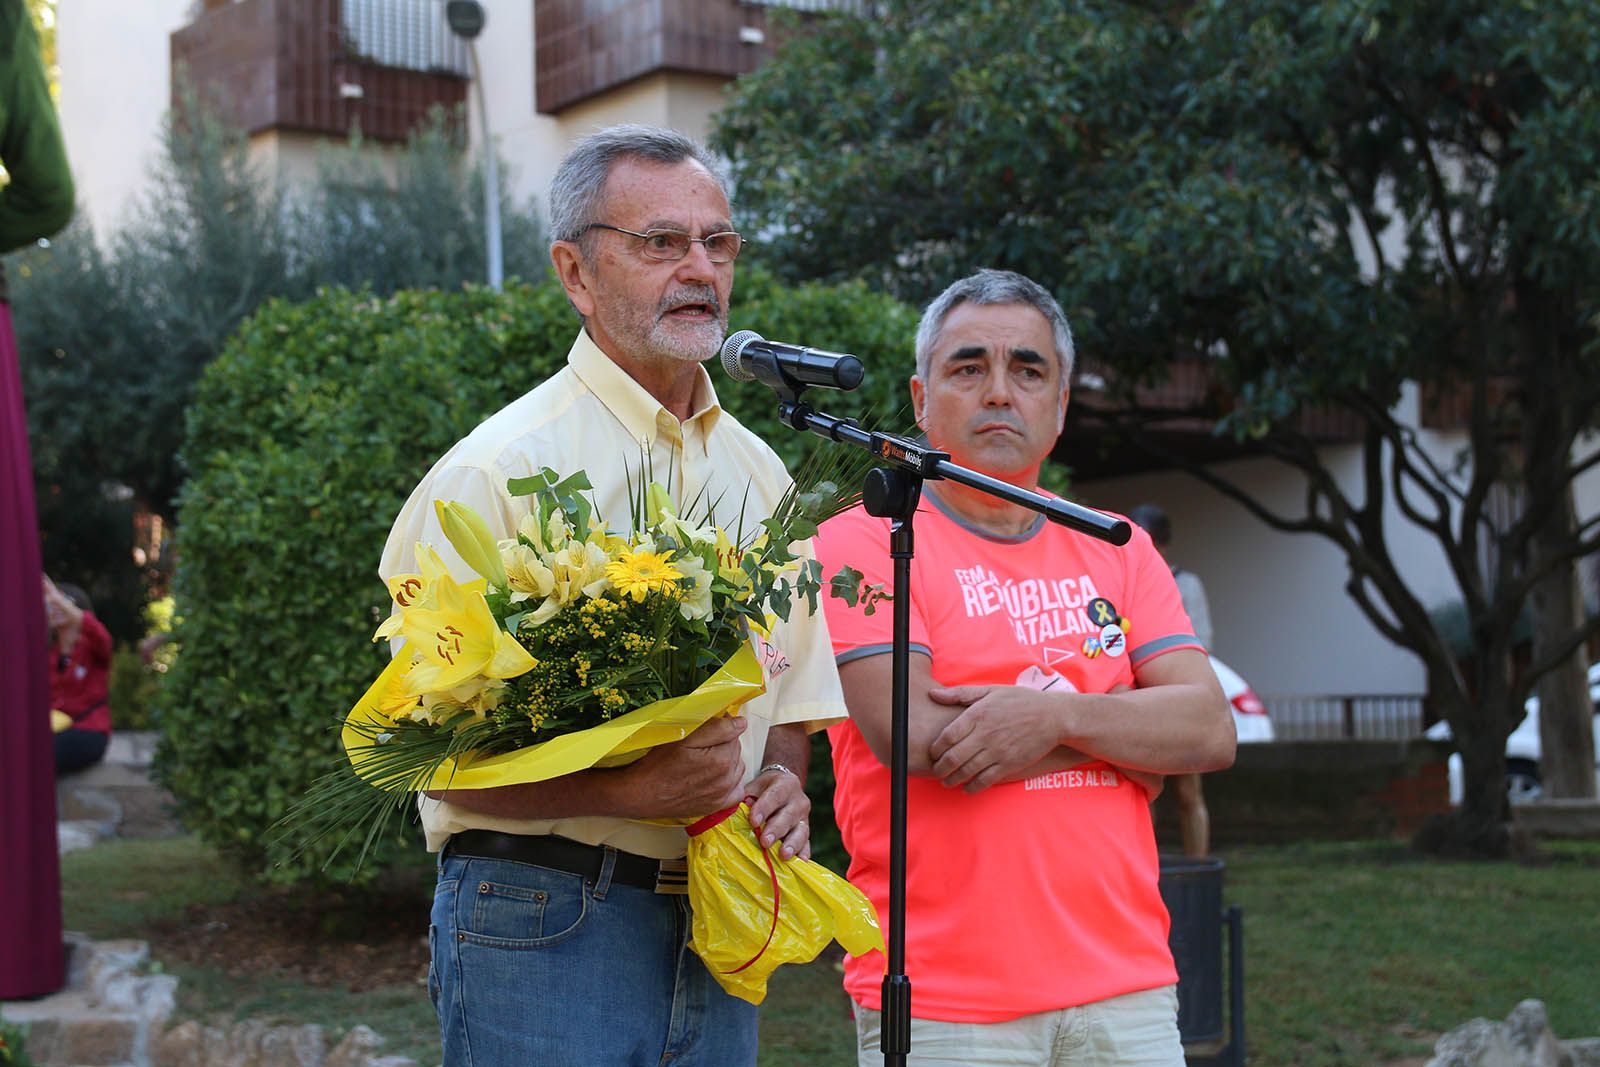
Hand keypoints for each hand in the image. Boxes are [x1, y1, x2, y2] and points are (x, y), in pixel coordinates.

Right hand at [616, 715, 747, 818]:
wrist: (642, 793)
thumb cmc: (659, 763)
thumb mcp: (684, 738)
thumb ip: (716, 728)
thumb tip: (741, 723)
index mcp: (721, 759)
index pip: (734, 732)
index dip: (719, 728)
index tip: (703, 732)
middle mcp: (727, 779)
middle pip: (736, 750)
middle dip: (723, 744)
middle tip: (699, 747)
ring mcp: (723, 795)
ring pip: (737, 767)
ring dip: (727, 761)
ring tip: (704, 761)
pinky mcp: (717, 806)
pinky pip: (737, 790)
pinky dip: (730, 781)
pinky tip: (715, 777)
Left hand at [746, 764, 810, 859]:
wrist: (781, 788)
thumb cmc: (763, 789)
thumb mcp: (755, 787)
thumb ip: (747, 797)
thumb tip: (740, 810)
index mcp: (786, 784)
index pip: (775, 795)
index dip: (764, 808)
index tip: (753, 821)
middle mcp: (799, 800)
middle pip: (788, 816)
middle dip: (776, 830)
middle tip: (765, 842)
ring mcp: (804, 817)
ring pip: (801, 831)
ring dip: (792, 844)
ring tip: (783, 855)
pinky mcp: (805, 831)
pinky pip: (806, 843)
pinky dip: (804, 852)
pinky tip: (801, 861)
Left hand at [928, 685, 1064, 792]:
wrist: (1053, 718)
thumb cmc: (1020, 701)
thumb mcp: (990, 691)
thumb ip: (960, 694)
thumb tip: (933, 693)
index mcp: (978, 714)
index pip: (947, 736)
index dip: (936, 748)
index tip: (933, 752)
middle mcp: (986, 735)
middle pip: (953, 758)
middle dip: (940, 768)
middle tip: (936, 771)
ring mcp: (998, 751)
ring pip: (967, 772)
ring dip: (952, 780)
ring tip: (946, 781)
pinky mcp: (1009, 765)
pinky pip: (985, 781)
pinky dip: (972, 787)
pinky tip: (966, 788)